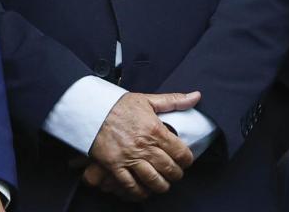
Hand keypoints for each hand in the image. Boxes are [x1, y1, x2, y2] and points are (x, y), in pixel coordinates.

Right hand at [86, 91, 200, 199]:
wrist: (91, 110)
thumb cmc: (119, 105)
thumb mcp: (148, 100)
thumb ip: (174, 100)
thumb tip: (196, 96)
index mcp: (155, 130)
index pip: (180, 152)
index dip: (187, 160)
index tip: (186, 161)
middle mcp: (144, 146)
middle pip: (169, 169)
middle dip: (176, 174)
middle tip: (176, 173)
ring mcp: (129, 158)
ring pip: (153, 180)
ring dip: (162, 186)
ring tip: (163, 184)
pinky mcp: (114, 166)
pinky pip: (130, 186)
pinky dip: (140, 192)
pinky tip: (145, 191)